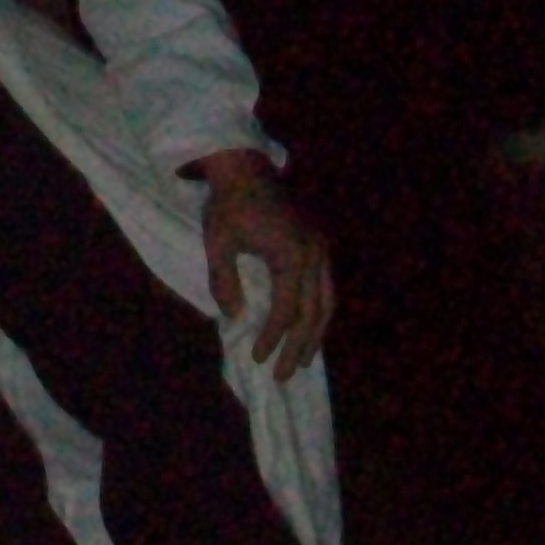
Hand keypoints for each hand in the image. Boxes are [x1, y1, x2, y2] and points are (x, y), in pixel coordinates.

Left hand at [189, 151, 334, 379]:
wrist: (244, 169)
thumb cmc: (227, 206)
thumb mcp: (217, 244)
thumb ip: (224, 282)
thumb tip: (236, 317)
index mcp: (291, 254)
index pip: (286, 309)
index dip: (273, 337)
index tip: (258, 358)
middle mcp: (315, 255)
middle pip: (314, 313)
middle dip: (299, 347)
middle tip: (283, 374)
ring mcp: (321, 249)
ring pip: (326, 303)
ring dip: (315, 335)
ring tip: (301, 361)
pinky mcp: (319, 246)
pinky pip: (324, 289)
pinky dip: (317, 313)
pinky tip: (307, 331)